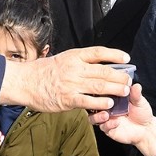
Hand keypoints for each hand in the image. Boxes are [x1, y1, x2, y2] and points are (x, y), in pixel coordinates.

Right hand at [1, 46, 129, 113]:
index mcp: (74, 56)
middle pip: (103, 70)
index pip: (98, 52)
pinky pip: (88, 101)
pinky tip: (109, 103)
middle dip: (119, 75)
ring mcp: (71, 84)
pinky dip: (100, 102)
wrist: (25, 82)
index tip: (126, 58)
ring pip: (99, 85)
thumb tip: (96, 64)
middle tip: (129, 80)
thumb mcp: (62, 59)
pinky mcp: (67, 99)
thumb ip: (78, 62)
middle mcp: (74, 68)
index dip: (115, 54)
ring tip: (124, 91)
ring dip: (114, 88)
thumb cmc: (42, 72)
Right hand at [93, 84, 155, 155]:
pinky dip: (108, 124)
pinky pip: (103, 127)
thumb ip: (136, 94)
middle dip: (94, 103)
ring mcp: (106, 119)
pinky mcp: (108, 129)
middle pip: (93, 104)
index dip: (99, 90)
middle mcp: (107, 108)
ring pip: (93, 117)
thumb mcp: (139, 101)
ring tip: (106, 114)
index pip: (100, 92)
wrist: (145, 129)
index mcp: (112, 98)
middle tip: (102, 101)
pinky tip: (116, 122)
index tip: (102, 87)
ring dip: (97, 116)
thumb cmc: (141, 113)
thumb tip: (136, 85)